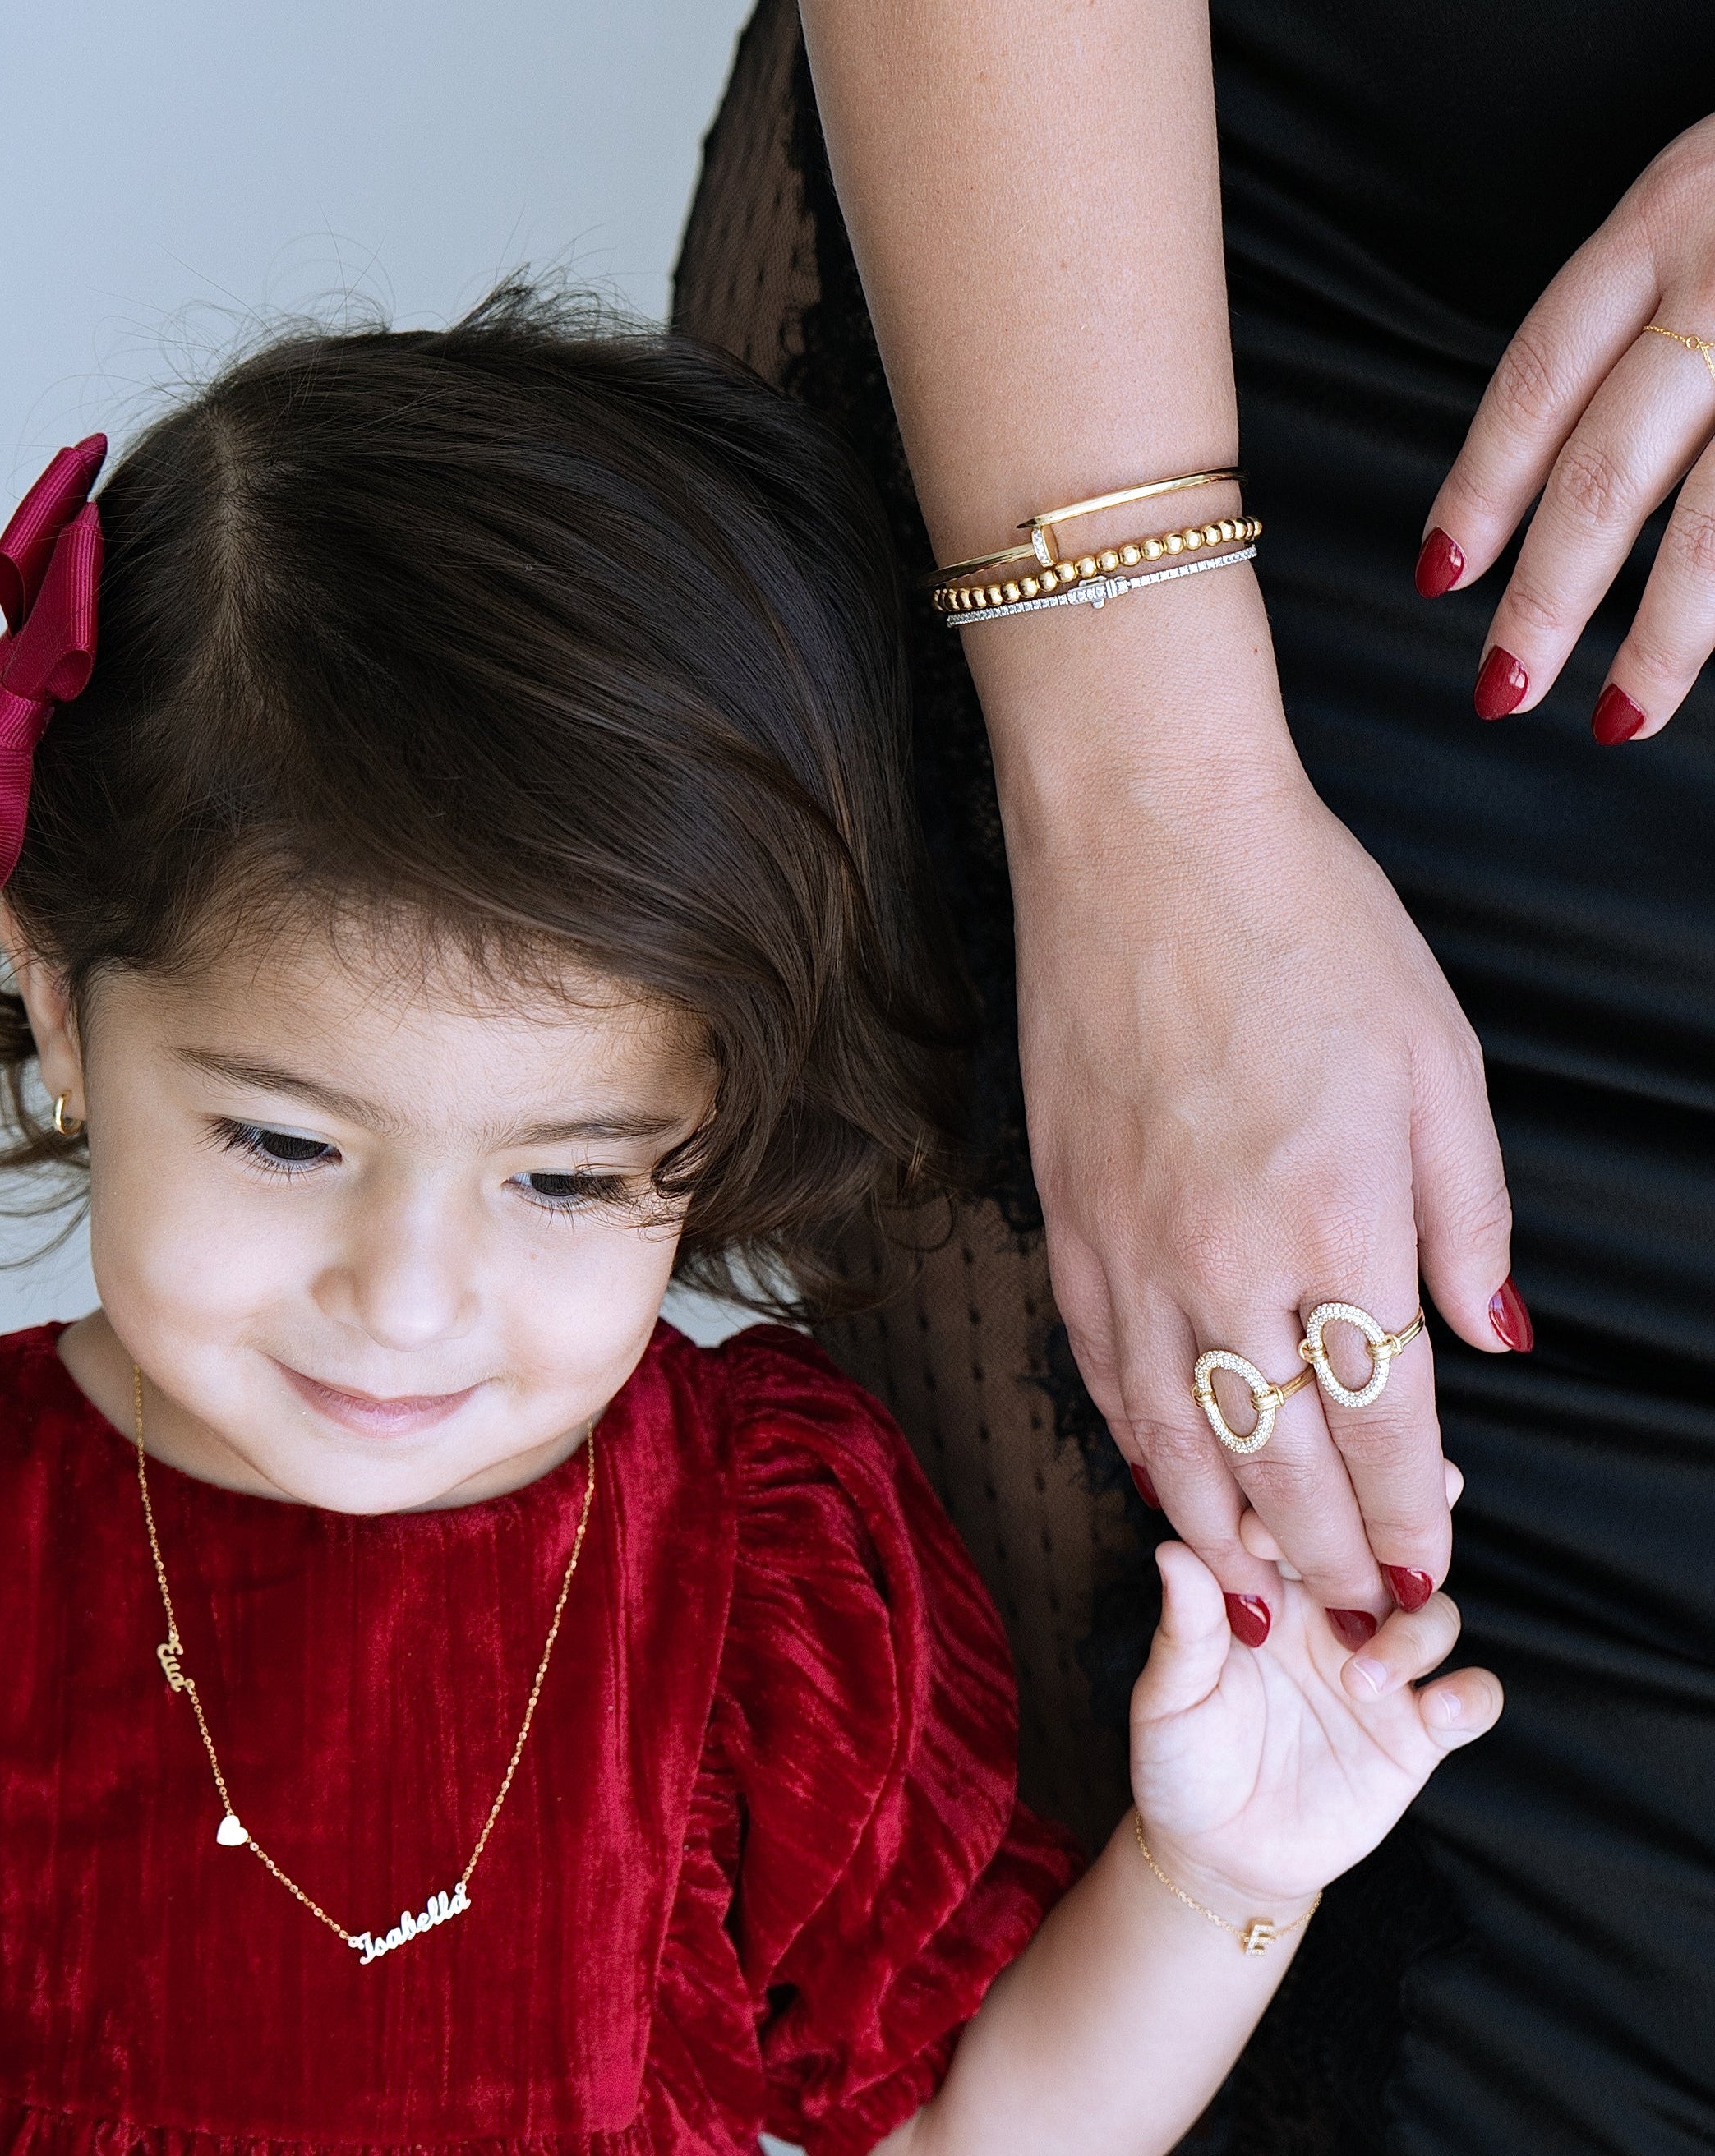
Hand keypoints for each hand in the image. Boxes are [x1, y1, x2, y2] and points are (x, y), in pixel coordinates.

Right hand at [1006, 684, 1518, 1626]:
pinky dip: (1133, 1440)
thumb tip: (1495, 1339)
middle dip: (1326, 1554)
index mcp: (1340, 1217)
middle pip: (1279, 1457)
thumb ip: (1469, 1218)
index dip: (1411, 1514)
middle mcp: (1225, 1257)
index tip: (1428, 1567)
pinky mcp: (1064, 1217)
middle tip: (1351, 1611)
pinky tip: (1157, 1477)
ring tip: (1252, 1597)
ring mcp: (1129, 1244)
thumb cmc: (1307, 929)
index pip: (1386, 1422)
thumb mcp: (1439, 1062)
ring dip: (1219, 1532)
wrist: (1145, 844)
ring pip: (1173, 1434)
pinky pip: (1097, 1366)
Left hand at [1129, 1539, 1502, 1916]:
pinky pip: (1472, 1698)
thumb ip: (1185, 1630)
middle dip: (1394, 1531)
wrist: (1218, 1852)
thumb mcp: (1169, 1697)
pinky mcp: (1416, 1734)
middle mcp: (1334, 1618)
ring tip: (1363, 1676)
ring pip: (1434, 1614)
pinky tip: (1440, 1709)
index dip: (1293, 1511)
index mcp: (1272, 1591)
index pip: (1300, 1524)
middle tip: (1373, 1545)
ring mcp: (1382, 1672)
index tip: (1261, 1532)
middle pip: (1386, 1551)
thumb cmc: (1182, 1760)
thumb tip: (1170, 1550)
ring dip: (1415, 1630)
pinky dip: (1472, 1695)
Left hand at [1421, 112, 1714, 741]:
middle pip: (1609, 469)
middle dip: (1548, 597)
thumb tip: (1568, 487)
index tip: (1439, 576)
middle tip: (1500, 688)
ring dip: (1667, 636)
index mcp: (1665, 217)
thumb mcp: (1708, 194)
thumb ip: (1647, 310)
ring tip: (1619, 716)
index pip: (1537, 380)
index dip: (1481, 490)